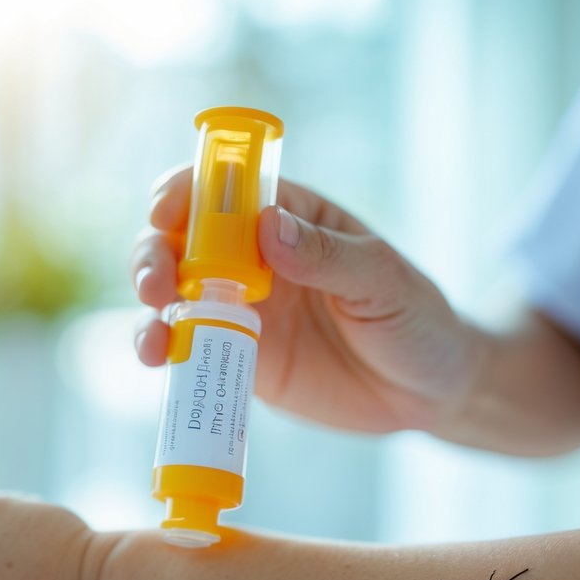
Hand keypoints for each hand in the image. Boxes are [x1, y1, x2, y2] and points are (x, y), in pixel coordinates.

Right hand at [131, 167, 482, 432]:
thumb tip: (268, 225)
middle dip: (154, 255)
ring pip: (173, 295)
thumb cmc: (416, 318)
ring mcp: (241, 309)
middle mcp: (253, 257)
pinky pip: (190, 348)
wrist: (429, 392)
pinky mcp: (239, 357)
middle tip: (157, 285)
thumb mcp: (383, 280)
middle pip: (181, 241)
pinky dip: (164, 350)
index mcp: (290, 216)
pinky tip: (160, 360)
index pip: (224, 187)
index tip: (165, 213)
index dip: (185, 192)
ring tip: (153, 339)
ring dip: (149, 308)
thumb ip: (327, 256)